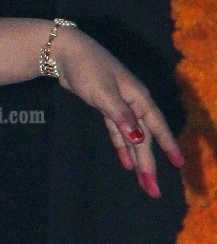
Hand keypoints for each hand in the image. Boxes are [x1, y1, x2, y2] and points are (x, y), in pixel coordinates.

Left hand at [50, 26, 184, 197]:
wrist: (66, 52)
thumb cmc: (87, 67)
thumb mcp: (103, 92)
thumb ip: (121, 116)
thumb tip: (139, 138)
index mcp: (138, 98)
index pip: (156, 127)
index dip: (168, 146)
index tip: (178, 165)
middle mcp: (133, 104)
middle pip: (144, 139)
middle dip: (149, 165)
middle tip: (153, 191)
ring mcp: (120, 107)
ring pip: (132, 139)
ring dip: (137, 160)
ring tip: (144, 183)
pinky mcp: (107, 109)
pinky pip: (118, 133)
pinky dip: (122, 148)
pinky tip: (127, 163)